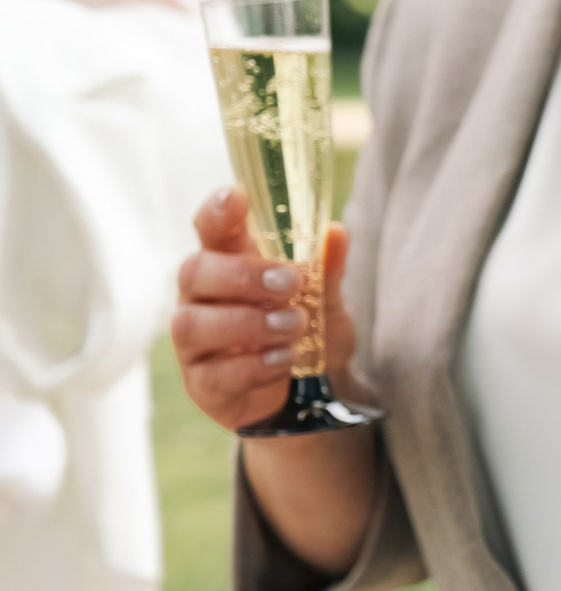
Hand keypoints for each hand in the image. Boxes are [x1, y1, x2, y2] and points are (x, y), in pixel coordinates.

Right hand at [173, 186, 357, 431]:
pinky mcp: (202, 384)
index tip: (236, 196)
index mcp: (228, 264)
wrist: (308, 394)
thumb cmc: (304, 330)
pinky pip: (213, 373)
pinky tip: (285, 359)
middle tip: (291, 284)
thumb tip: (336, 233)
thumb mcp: (325, 298)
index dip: (217, 212)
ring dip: (248, 324)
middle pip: (194, 272)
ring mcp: (195, 343)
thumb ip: (327, 269)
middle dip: (242, 275)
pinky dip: (253, 365)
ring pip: (193, 324)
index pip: (210, 229)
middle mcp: (201, 299)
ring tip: (295, 326)